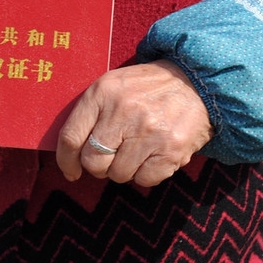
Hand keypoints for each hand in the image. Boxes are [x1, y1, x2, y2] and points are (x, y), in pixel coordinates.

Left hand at [56, 60, 210, 188]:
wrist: (195, 82)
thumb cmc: (147, 88)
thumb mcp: (114, 85)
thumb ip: (91, 112)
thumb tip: (70, 154)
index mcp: (103, 92)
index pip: (71, 137)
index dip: (66, 161)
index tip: (71, 171)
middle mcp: (123, 111)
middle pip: (92, 162)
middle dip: (99, 166)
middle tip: (113, 155)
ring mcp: (148, 132)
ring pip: (118, 174)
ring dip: (125, 168)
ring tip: (138, 148)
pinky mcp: (170, 150)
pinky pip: (144, 180)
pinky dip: (147, 173)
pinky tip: (154, 154)